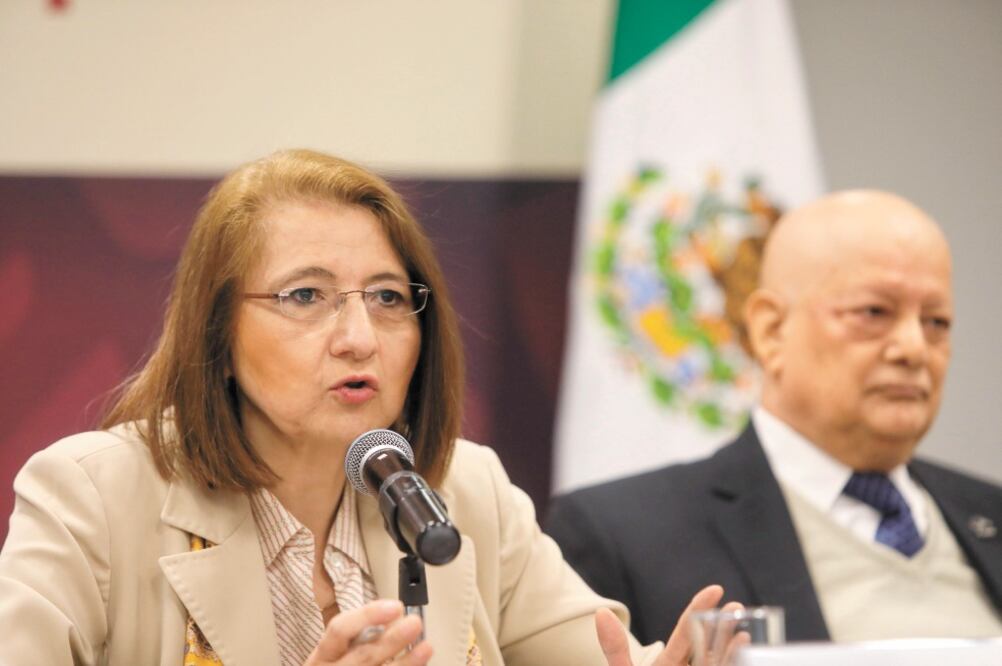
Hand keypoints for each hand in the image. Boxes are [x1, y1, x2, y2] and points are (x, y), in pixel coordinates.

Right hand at [303, 599, 432, 664]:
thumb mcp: (337, 649)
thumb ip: (361, 633)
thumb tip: (394, 618)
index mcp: (325, 653)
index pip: (340, 629)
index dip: (368, 616)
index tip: (395, 607)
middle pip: (364, 655)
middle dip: (392, 639)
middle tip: (414, 624)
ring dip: (406, 662)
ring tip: (425, 648)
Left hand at [596, 585, 741, 665]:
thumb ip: (615, 649)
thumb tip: (601, 613)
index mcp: (673, 661)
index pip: (687, 630)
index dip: (700, 609)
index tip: (715, 589)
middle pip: (710, 645)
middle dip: (724, 627)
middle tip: (737, 606)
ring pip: (721, 663)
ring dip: (734, 651)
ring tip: (746, 634)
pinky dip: (733, 665)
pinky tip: (744, 661)